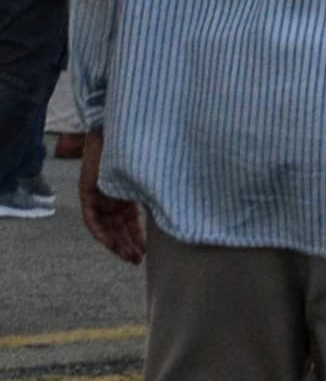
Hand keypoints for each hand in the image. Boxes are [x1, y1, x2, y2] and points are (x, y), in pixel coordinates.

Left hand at [79, 133, 144, 265]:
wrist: (117, 125)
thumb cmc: (139, 144)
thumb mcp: (149, 170)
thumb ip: (154, 187)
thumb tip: (177, 200)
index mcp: (128, 191)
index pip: (130, 221)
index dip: (137, 237)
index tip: (146, 251)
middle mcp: (113, 196)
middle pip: (118, 227)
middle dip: (128, 245)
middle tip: (138, 259)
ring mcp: (100, 195)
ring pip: (107, 227)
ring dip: (117, 243)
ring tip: (130, 256)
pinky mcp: (88, 192)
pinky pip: (92, 220)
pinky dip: (101, 232)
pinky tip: (111, 243)